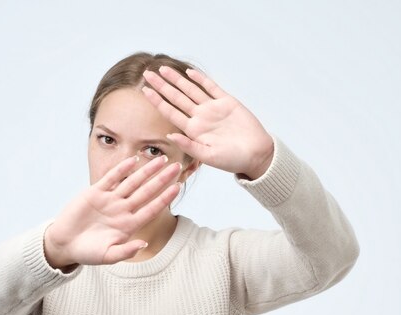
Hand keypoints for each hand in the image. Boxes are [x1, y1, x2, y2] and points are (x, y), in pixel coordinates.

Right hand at [43, 155, 181, 267]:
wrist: (64, 244)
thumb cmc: (87, 253)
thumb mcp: (107, 256)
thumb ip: (125, 252)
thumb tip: (143, 245)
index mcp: (129, 225)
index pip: (152, 209)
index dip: (165, 198)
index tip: (178, 188)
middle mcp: (123, 210)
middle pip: (147, 191)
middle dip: (162, 179)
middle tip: (177, 166)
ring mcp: (110, 200)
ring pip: (132, 182)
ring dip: (147, 171)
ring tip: (161, 159)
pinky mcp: (95, 193)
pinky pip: (111, 178)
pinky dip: (122, 169)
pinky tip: (134, 160)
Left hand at [142, 66, 274, 179]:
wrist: (256, 154)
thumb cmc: (232, 159)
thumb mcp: (208, 156)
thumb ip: (188, 145)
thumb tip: (169, 134)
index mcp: (193, 130)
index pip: (170, 112)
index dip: (157, 101)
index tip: (144, 91)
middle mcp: (200, 117)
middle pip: (176, 97)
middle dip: (162, 85)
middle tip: (147, 73)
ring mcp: (213, 108)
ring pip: (191, 90)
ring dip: (177, 79)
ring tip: (162, 69)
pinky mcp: (227, 102)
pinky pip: (211, 87)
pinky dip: (201, 78)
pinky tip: (189, 72)